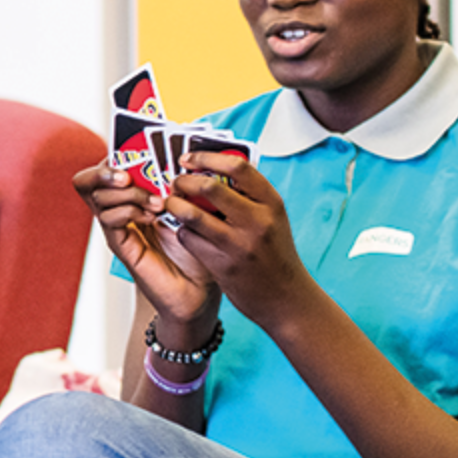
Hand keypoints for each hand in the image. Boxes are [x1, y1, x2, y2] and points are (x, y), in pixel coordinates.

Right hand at [73, 161, 216, 322]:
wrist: (200, 287)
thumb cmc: (197, 245)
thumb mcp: (190, 205)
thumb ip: (179, 181)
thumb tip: (180, 153)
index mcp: (133, 193)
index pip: (105, 165)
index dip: (113, 153)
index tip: (135, 149)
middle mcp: (119, 208)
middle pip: (87, 180)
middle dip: (106, 170)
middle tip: (129, 176)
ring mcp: (117, 227)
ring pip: (97, 197)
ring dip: (128, 193)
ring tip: (156, 202)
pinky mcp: (120, 245)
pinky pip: (108, 220)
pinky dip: (129, 212)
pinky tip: (152, 217)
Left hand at [162, 151, 306, 324]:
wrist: (286, 299)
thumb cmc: (275, 255)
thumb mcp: (272, 218)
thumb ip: (249, 196)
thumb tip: (213, 170)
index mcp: (271, 203)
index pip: (237, 166)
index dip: (207, 158)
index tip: (190, 159)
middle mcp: (257, 221)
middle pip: (209, 186)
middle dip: (185, 180)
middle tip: (176, 181)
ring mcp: (238, 244)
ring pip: (192, 214)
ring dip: (175, 204)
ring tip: (171, 202)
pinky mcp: (222, 265)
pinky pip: (190, 239)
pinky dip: (182, 230)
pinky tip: (185, 230)